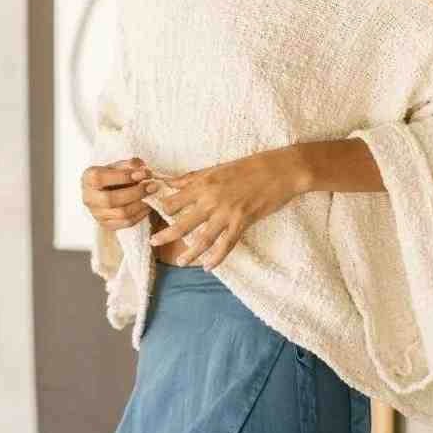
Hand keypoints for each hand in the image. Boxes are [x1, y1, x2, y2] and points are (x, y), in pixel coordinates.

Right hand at [81, 158, 153, 230]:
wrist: (108, 190)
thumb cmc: (114, 175)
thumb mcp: (119, 165)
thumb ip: (130, 164)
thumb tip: (143, 170)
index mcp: (88, 178)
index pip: (100, 178)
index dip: (123, 176)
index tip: (143, 173)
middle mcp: (89, 198)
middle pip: (111, 199)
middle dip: (135, 192)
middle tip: (152, 185)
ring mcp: (97, 214)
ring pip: (121, 213)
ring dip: (141, 204)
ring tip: (152, 194)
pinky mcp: (107, 224)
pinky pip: (127, 223)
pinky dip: (141, 214)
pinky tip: (149, 205)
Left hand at [146, 148, 303, 269]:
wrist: (280, 169)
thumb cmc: (250, 166)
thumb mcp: (217, 167)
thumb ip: (193, 178)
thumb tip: (171, 182)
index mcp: (203, 183)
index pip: (174, 199)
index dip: (161, 208)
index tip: (152, 215)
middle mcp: (211, 199)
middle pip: (182, 222)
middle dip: (166, 234)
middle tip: (153, 242)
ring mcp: (227, 212)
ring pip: (202, 238)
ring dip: (189, 252)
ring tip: (180, 262)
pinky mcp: (242, 222)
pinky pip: (226, 244)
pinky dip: (216, 258)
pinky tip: (208, 267)